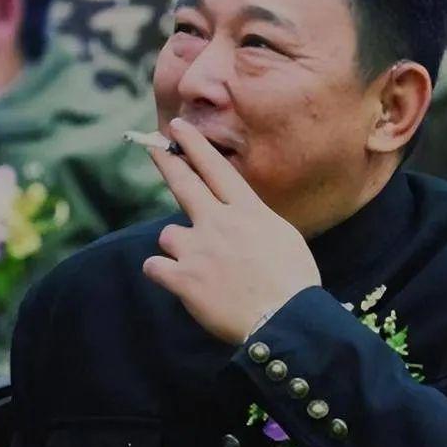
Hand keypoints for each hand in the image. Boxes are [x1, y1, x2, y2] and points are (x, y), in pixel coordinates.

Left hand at [143, 118, 321, 343]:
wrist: (285, 319)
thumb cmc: (294, 282)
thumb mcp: (284, 238)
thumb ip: (256, 222)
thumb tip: (242, 217)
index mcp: (247, 212)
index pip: (216, 170)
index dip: (194, 146)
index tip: (178, 127)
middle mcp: (219, 223)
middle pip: (184, 184)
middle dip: (167, 162)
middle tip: (152, 147)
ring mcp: (198, 249)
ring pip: (168, 234)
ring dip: (178, 247)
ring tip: (197, 267)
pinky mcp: (182, 278)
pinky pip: (155, 266)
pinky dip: (162, 273)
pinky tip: (177, 282)